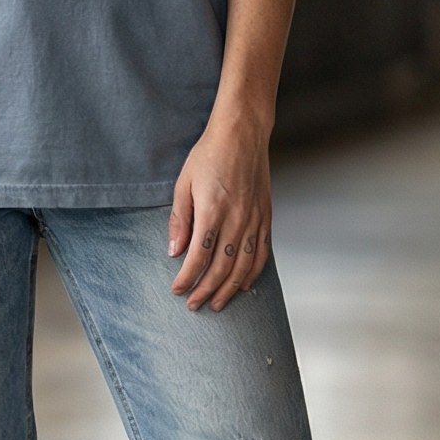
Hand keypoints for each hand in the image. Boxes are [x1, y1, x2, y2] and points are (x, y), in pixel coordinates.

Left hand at [168, 110, 273, 311]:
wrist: (242, 133)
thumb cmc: (209, 155)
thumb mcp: (184, 183)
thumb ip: (180, 220)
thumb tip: (174, 251)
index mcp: (212, 210)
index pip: (199, 255)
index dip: (187, 277)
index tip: (177, 290)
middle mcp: (237, 218)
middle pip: (222, 266)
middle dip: (206, 290)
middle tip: (194, 305)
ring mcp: (254, 218)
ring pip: (244, 265)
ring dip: (229, 288)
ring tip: (218, 304)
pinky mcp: (266, 215)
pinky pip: (262, 252)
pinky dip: (253, 272)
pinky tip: (244, 285)